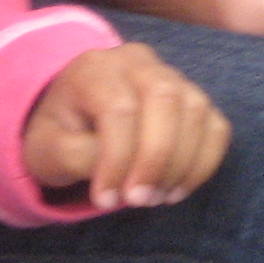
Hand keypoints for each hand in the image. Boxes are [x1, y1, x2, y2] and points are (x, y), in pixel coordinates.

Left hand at [22, 42, 231, 209]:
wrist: (74, 118)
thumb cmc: (59, 135)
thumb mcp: (47, 149)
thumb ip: (75, 156)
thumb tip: (120, 172)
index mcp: (94, 69)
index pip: (118, 109)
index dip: (117, 159)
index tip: (104, 200)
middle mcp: (137, 62)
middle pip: (165, 98)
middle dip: (157, 157)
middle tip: (140, 200)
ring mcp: (172, 75)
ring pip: (196, 109)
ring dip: (183, 163)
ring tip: (157, 198)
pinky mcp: (194, 98)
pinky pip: (216, 125)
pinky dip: (205, 162)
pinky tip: (177, 189)